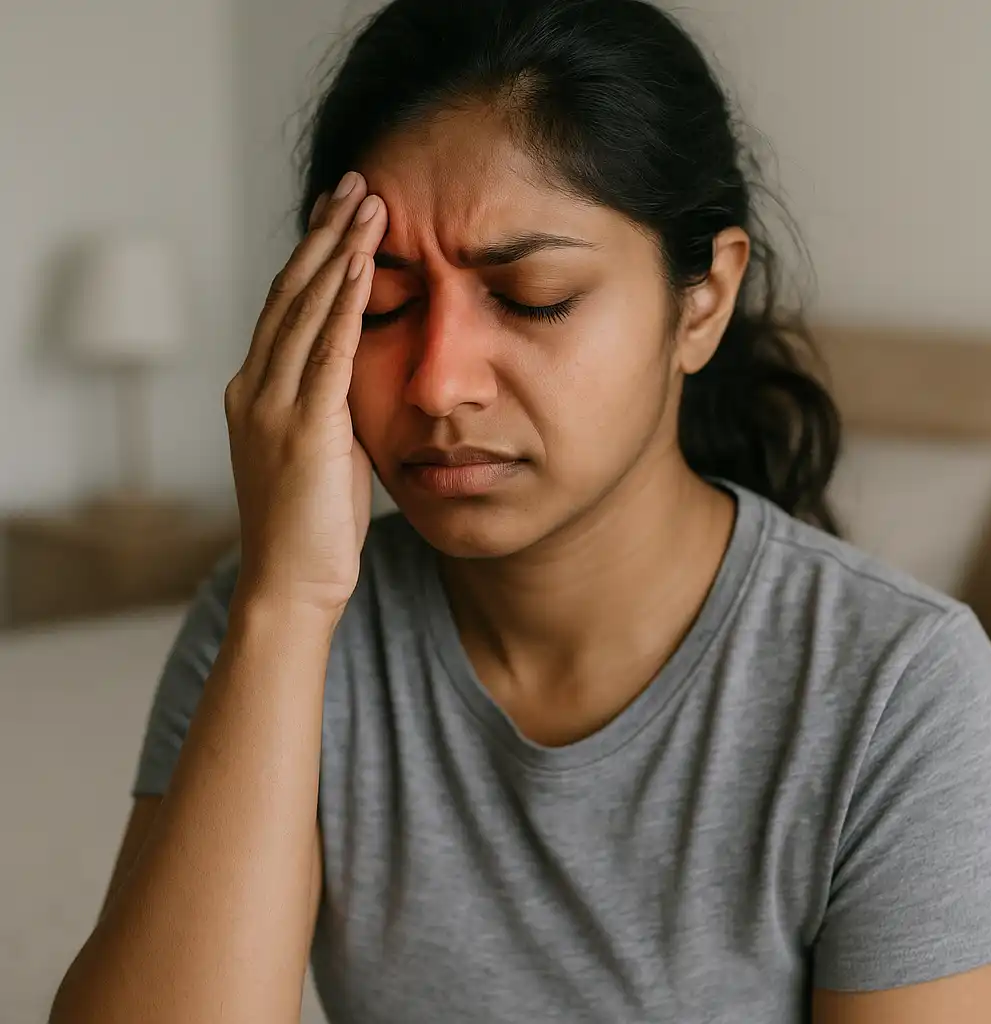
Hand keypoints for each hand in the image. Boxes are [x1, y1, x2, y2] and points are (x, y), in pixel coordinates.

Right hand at [224, 173, 386, 620]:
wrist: (290, 584)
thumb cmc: (312, 526)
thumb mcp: (320, 452)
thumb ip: (331, 407)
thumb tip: (360, 375)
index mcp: (255, 392)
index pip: (284, 308)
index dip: (312, 257)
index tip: (338, 216)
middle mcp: (255, 388)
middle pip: (290, 293)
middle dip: (324, 235)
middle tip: (355, 186)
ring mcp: (273, 406)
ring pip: (305, 309)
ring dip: (338, 252)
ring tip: (367, 204)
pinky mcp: (302, 428)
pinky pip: (326, 351)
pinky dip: (344, 303)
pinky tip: (363, 264)